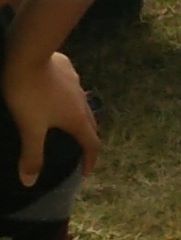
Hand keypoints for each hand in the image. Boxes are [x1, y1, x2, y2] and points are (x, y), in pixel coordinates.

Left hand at [4, 51, 98, 186]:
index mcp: (76, 119)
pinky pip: (72, 89)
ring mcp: (76, 84)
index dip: (90, 160)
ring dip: (79, 118)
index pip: (92, 144)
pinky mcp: (67, 70)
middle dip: (87, 140)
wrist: (29, 56)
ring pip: (82, 105)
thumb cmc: (30, 95)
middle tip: (78, 151)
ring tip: (66, 124)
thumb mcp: (29, 128)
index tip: (85, 172)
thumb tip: (30, 182)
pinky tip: (55, 96)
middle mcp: (82, 102)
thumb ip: (32, 155)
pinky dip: (68, 99)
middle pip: (91, 125)